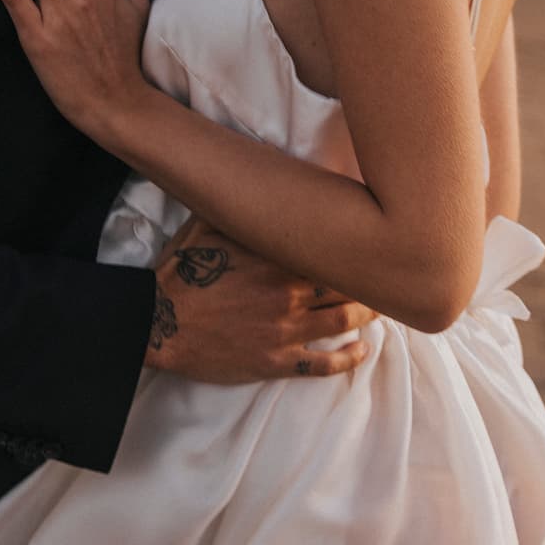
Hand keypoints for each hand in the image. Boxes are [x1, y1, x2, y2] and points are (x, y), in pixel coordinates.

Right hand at [145, 215, 377, 381]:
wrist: (159, 322)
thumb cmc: (183, 273)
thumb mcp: (209, 228)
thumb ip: (241, 210)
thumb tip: (259, 182)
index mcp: (276, 257)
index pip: (331, 247)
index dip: (355, 244)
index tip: (372, 238)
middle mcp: (288, 292)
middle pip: (347, 283)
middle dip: (371, 279)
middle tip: (386, 274)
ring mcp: (285, 330)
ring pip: (343, 319)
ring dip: (368, 314)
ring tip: (382, 308)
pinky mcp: (276, 360)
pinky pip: (323, 363)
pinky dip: (349, 357)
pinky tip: (363, 350)